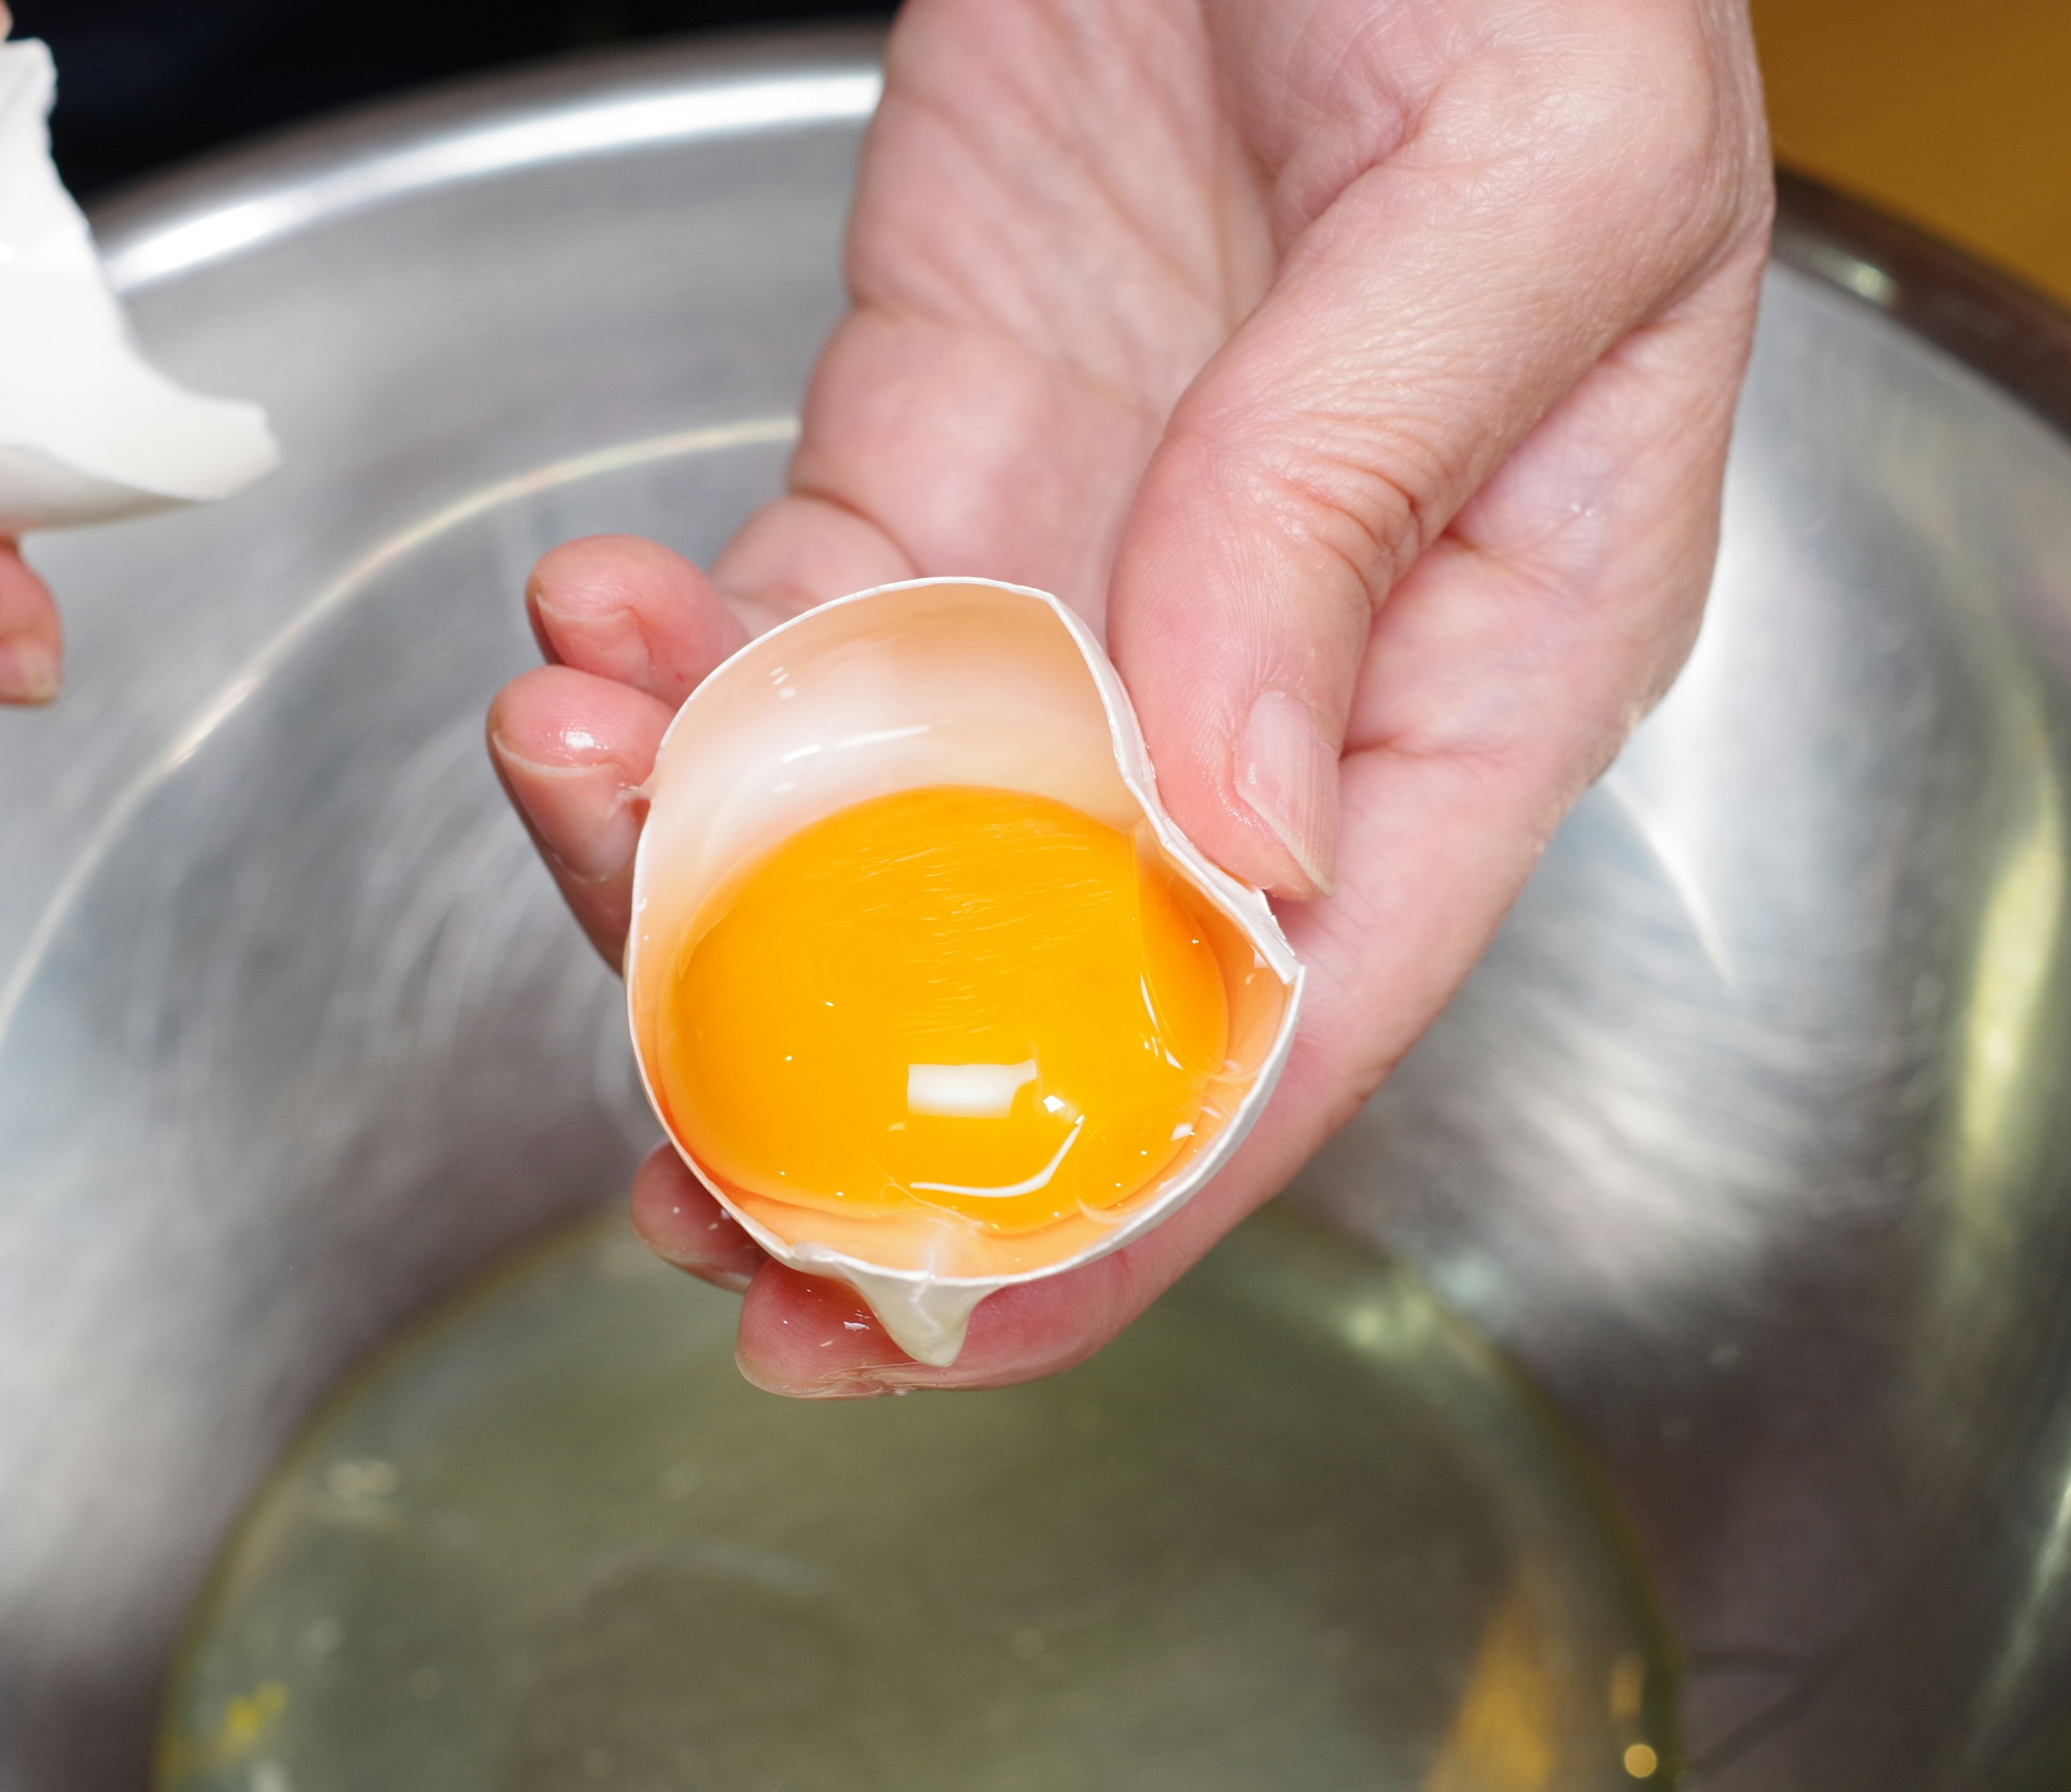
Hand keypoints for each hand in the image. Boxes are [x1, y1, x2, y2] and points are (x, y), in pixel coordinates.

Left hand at [493, 0, 1770, 1394]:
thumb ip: (1347, 510)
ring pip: (879, 831)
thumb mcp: (1506, 195)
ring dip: (698, 862)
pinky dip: (661, 680)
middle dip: (859, 1091)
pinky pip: (777, 649)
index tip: (929, 1316)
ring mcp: (1094, 567)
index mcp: (1490, 655)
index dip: (1123, 1193)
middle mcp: (1285, 661)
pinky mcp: (936, 457)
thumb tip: (1220, 844)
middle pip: (1059, 968)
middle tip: (670, 1182)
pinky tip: (580, 634)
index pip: (1307, 1005)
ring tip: (564, 766)